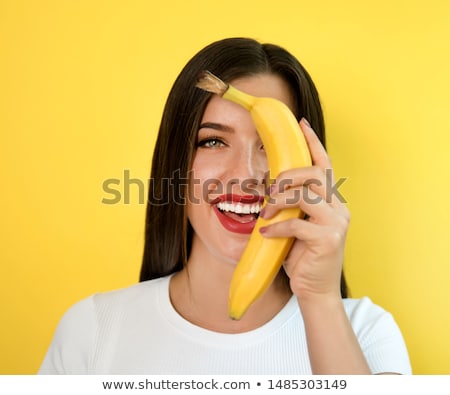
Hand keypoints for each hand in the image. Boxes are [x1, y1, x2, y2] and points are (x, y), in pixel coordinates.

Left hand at [260, 118, 349, 301]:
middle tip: (270, 189)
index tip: (301, 123)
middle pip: (315, 175)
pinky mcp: (328, 240)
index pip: (324, 164)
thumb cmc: (302, 254)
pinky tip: (266, 233)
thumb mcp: (296, 223)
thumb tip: (269, 185)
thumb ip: (292, 204)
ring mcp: (336, 223)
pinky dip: (277, 227)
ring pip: (306, 195)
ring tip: (264, 213)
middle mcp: (338, 208)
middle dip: (288, 176)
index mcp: (330, 201)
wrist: (314, 289)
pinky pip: (297, 224)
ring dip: (279, 201)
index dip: (313, 142)